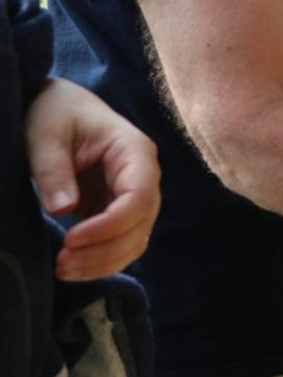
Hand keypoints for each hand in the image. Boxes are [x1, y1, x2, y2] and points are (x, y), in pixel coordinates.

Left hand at [23, 77, 160, 280]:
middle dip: (104, 250)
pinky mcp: (118, 209)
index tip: (71, 240)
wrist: (58, 107)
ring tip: (63, 269)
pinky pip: (122, 242)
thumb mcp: (45, 137)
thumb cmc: (54, 114)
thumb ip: (54, 171)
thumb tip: (64, 211)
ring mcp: (134, 194)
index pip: (138, 196)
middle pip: (141, 224)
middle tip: (62, 262)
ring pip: (135, 239)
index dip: (110, 225)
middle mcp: (143, 175)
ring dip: (104, 261)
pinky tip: (74, 267)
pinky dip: (103, 261)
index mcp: (134, 151)